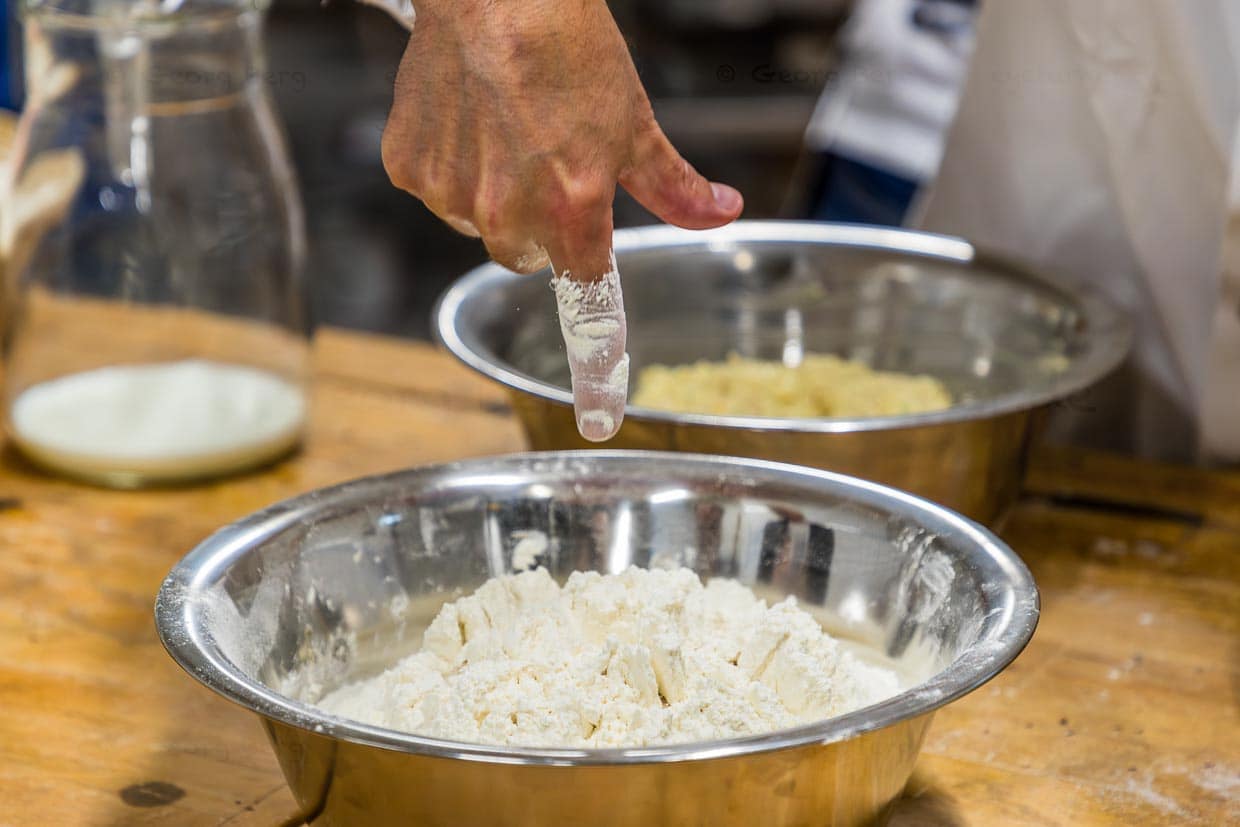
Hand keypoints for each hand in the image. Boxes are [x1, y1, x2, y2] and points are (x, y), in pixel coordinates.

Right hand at [381, 0, 743, 438]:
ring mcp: (452, 193)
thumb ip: (673, 184)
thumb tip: (720, 212)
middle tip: (549, 167)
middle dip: (541, 226)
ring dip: (493, 198)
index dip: (597, 353)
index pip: (587, 302)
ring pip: (479, 226)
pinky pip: (434, 192)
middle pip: (529, 257)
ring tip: (507, 130)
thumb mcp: (635, 121)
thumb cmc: (566, 44)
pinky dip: (449, 167)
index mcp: (573, 208)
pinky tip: (468, 120)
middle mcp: (509, 212)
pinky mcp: (409, 166)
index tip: (598, 412)